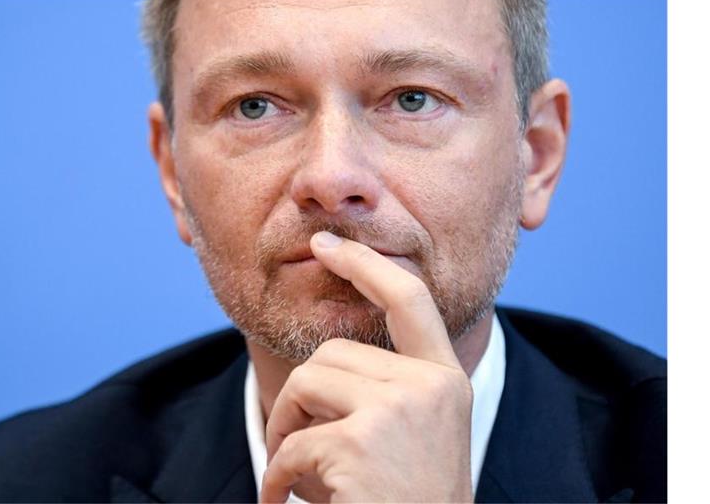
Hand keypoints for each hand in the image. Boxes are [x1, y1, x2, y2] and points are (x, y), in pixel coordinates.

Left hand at [260, 231, 473, 502]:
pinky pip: (292, 442)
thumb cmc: (408, 500)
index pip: (409, 299)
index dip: (367, 265)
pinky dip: (277, 476)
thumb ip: (384, 390)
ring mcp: (400, 411)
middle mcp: (430, 386)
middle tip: (294, 443)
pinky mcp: (362, 442)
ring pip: (307, 383)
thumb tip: (325, 359)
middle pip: (334, 353)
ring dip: (285, 428)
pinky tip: (284, 502)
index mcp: (445, 380)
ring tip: (293, 473)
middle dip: (300, 396)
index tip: (330, 245)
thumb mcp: (411, 437)